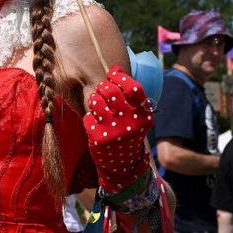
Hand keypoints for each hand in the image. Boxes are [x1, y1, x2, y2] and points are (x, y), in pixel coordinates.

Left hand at [83, 65, 152, 192]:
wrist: (123, 164)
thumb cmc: (127, 132)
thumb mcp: (135, 115)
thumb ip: (128, 94)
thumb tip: (115, 67)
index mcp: (144, 115)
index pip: (134, 88)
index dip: (120, 77)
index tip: (112, 74)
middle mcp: (132, 123)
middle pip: (110, 91)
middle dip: (103, 87)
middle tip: (102, 91)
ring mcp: (115, 131)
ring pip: (95, 101)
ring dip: (94, 99)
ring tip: (97, 105)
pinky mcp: (100, 139)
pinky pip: (87, 117)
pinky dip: (89, 118)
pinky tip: (95, 124)